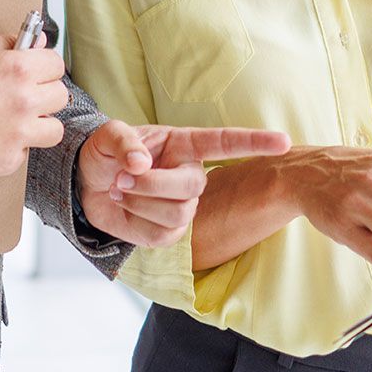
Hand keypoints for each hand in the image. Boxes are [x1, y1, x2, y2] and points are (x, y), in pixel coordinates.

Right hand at [0, 32, 68, 179]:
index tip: (35, 71)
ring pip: (53, 130)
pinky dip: (13, 147)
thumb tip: (35, 42)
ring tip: (16, 120)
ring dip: (39, 124)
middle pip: (60, 97)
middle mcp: (23, 102)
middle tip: (23, 95)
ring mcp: (18, 134)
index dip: (44, 66)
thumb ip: (5, 40)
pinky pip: (26, 153)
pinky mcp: (7, 160)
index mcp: (17, 69)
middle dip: (43, 93)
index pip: (56, 65)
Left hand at [76, 121, 289, 247]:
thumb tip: (141, 162)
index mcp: (184, 144)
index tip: (285, 143)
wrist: (87, 184)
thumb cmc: (105, 153)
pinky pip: (163, 235)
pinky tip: (125, 206)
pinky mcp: (169, 232)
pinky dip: (135, 221)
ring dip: (139, 201)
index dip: (255, 142)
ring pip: (177, 213)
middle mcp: (190, 174)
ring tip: (119, 187)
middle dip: (152, 184)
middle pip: (192, 187)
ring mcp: (183, 205)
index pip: (225, 143)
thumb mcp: (108, 136)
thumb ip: (124, 142)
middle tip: (120, 176)